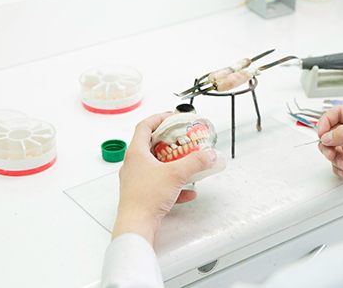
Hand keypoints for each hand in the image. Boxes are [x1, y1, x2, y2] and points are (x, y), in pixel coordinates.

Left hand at [112, 113, 216, 244]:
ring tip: (188, 164)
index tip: (173, 117)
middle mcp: (133, 165)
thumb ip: (196, 162)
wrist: (136, 225)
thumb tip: (209, 154)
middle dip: (170, 142)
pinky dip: (174, 185)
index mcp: (136, 153)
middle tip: (183, 139)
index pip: (144, 126)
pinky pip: (160, 185)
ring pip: (156, 166)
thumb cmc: (146, 197)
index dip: (159, 118)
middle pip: (151, 145)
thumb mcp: (176, 174)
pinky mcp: (142, 195)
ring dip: (173, 164)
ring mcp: (136, 180)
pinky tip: (189, 192)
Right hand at [317, 106, 342, 186]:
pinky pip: (335, 161)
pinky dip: (337, 166)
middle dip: (328, 143)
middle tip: (331, 152)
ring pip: (331, 147)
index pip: (338, 112)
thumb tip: (327, 135)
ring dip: (333, 157)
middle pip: (331, 131)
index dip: (326, 121)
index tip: (321, 132)